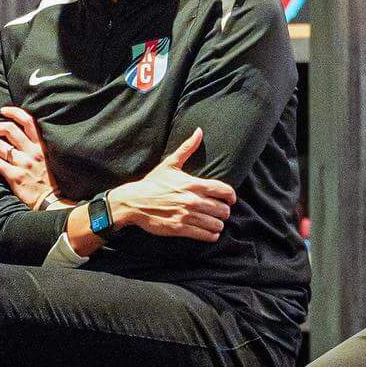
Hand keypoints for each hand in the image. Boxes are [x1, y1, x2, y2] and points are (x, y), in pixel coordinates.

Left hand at [0, 106, 55, 205]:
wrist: (51, 202)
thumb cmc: (48, 182)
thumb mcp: (48, 159)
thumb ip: (36, 147)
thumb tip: (18, 136)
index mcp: (41, 146)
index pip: (28, 121)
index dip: (14, 112)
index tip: (4, 111)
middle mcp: (32, 152)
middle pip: (9, 130)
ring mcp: (23, 164)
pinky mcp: (15, 177)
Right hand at [103, 128, 234, 242]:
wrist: (134, 202)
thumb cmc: (153, 183)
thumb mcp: (170, 164)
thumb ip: (187, 148)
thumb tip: (199, 131)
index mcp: (194, 184)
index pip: (224, 190)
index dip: (231, 196)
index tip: (231, 200)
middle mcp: (193, 200)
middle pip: (223, 209)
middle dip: (224, 212)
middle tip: (220, 213)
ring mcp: (187, 215)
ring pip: (216, 224)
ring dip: (218, 225)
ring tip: (215, 223)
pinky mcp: (180, 228)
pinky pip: (206, 235)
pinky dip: (211, 235)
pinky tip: (209, 233)